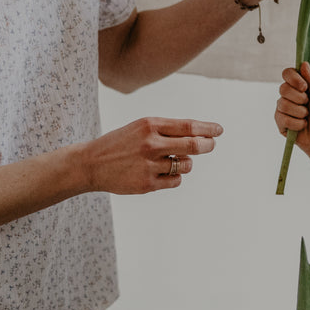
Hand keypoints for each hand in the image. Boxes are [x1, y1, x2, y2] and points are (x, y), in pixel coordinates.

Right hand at [81, 117, 221, 193]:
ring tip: (171, 161)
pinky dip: (174, 177)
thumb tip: (200, 136)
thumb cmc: (120, 143)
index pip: (188, 126)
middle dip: (207, 145)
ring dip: (186, 164)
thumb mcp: (141, 128)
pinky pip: (176, 181)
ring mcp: (149, 165)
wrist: (91, 163)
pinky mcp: (147, 184)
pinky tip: (161, 173)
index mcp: (149, 125)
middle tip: (212, 144)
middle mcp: (151, 144)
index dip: (207, 128)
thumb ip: (167, 130)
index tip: (219, 130)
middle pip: (193, 146)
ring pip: (186, 166)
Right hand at [275, 62, 309, 151]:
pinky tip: (302, 125)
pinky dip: (298, 123)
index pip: (287, 73)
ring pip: (283, 104)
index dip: (294, 78)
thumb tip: (304, 64)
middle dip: (299, 98)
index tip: (304, 87)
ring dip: (300, 112)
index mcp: (296, 85)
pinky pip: (284, 119)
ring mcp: (281, 107)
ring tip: (306, 117)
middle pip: (283, 88)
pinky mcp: (279, 121)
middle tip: (307, 104)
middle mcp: (286, 94)